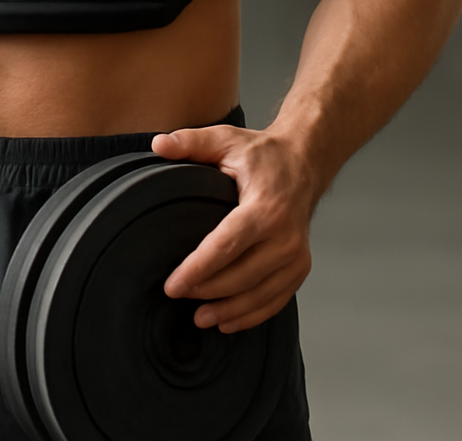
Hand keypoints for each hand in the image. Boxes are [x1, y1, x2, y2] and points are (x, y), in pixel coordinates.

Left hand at [151, 125, 315, 333]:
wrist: (304, 162)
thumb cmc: (261, 153)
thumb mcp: (225, 139)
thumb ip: (189, 141)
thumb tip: (157, 143)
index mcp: (265, 208)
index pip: (226, 247)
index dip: (197, 270)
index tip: (172, 286)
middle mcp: (285, 237)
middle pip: (241, 277)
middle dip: (207, 292)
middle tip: (176, 297)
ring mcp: (296, 255)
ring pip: (259, 294)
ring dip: (228, 311)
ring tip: (198, 318)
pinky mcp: (300, 266)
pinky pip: (276, 299)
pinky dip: (252, 314)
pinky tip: (228, 321)